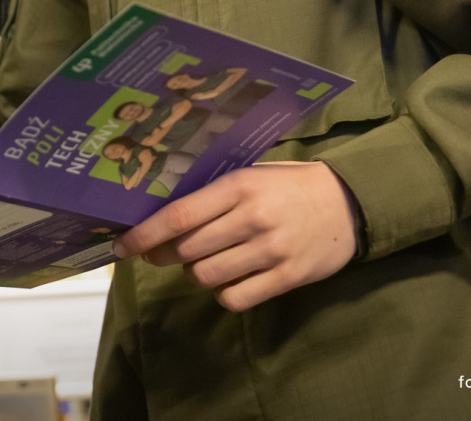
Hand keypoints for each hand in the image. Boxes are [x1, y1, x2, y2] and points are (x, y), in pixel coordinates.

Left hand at [112, 161, 357, 311]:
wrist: (349, 202)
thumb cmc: (290, 185)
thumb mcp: (252, 175)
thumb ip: (213, 192)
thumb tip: (162, 212)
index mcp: (239, 186)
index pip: (179, 215)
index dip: (144, 234)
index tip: (120, 245)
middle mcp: (251, 218)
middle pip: (186, 249)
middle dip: (162, 255)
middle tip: (157, 253)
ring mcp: (269, 251)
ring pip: (206, 275)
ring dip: (193, 273)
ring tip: (200, 261)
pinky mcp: (286, 277)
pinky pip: (235, 297)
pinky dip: (223, 293)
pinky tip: (228, 279)